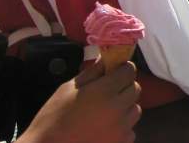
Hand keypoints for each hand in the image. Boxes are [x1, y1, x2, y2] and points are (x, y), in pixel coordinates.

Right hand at [18, 62, 140, 142]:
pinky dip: (122, 127)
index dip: (122, 69)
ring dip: (125, 107)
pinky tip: (105, 128)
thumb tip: (107, 59)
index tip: (114, 72)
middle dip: (124, 86)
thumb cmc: (53, 118)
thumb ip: (92, 72)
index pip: (129, 70)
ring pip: (135, 109)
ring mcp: (122, 129)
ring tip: (106, 112)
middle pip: (135, 89)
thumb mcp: (68, 89)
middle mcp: (119, 109)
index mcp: (106, 91)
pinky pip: (130, 130)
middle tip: (108, 91)